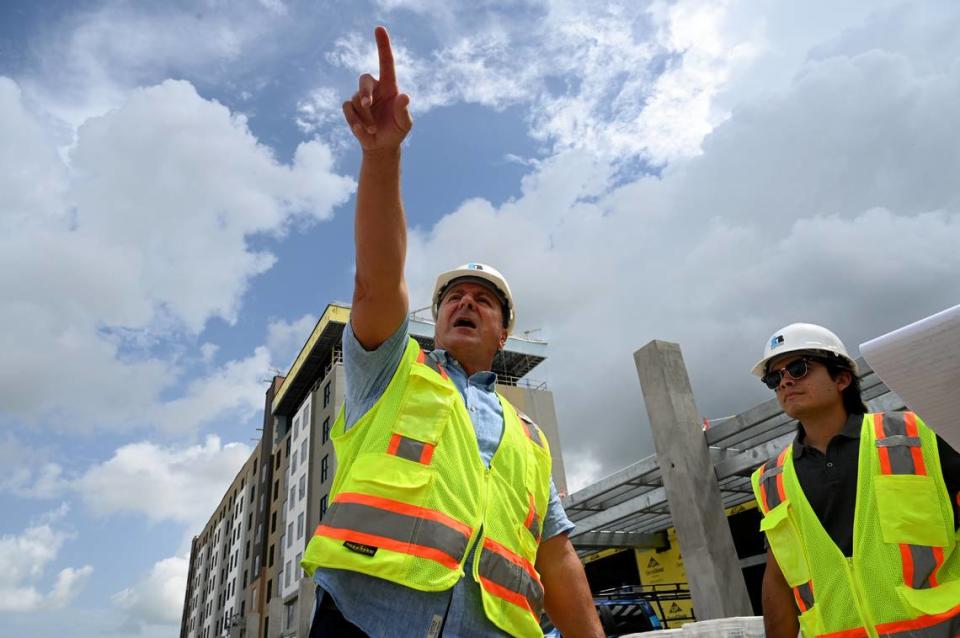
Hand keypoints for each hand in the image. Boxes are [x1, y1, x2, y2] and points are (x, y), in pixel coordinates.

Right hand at [342, 26, 412, 151]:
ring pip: (355, 100)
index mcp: (389, 86)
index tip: (379, 28)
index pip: (386, 62)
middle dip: (364, 91)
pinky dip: (356, 122)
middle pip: (364, 80)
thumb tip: (404, 96)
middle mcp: (374, 88)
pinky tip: (365, 131)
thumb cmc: (396, 130)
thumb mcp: (405, 124)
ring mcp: (360, 98)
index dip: (383, 45)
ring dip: (365, 117)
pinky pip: (348, 110)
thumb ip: (404, 111)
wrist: (382, 145)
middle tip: (367, 103)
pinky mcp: (350, 109)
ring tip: (374, 129)